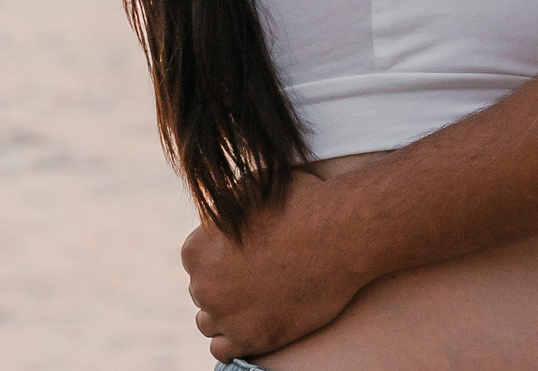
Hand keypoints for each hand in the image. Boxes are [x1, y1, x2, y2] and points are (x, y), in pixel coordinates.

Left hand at [182, 176, 362, 361]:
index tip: (246, 252)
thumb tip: (216, 211)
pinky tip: (255, 323)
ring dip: (226, 313)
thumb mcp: (253, 186)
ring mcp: (226, 316)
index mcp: (197, 249)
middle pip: (203, 289)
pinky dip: (234, 339)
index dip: (221, 254)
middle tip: (259, 273)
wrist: (340, 236)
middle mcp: (203, 286)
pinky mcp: (251, 340)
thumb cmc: (302, 203)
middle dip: (225, 283)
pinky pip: (222, 350)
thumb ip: (226, 203)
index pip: (197, 259)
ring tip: (258, 299)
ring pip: (209, 321)